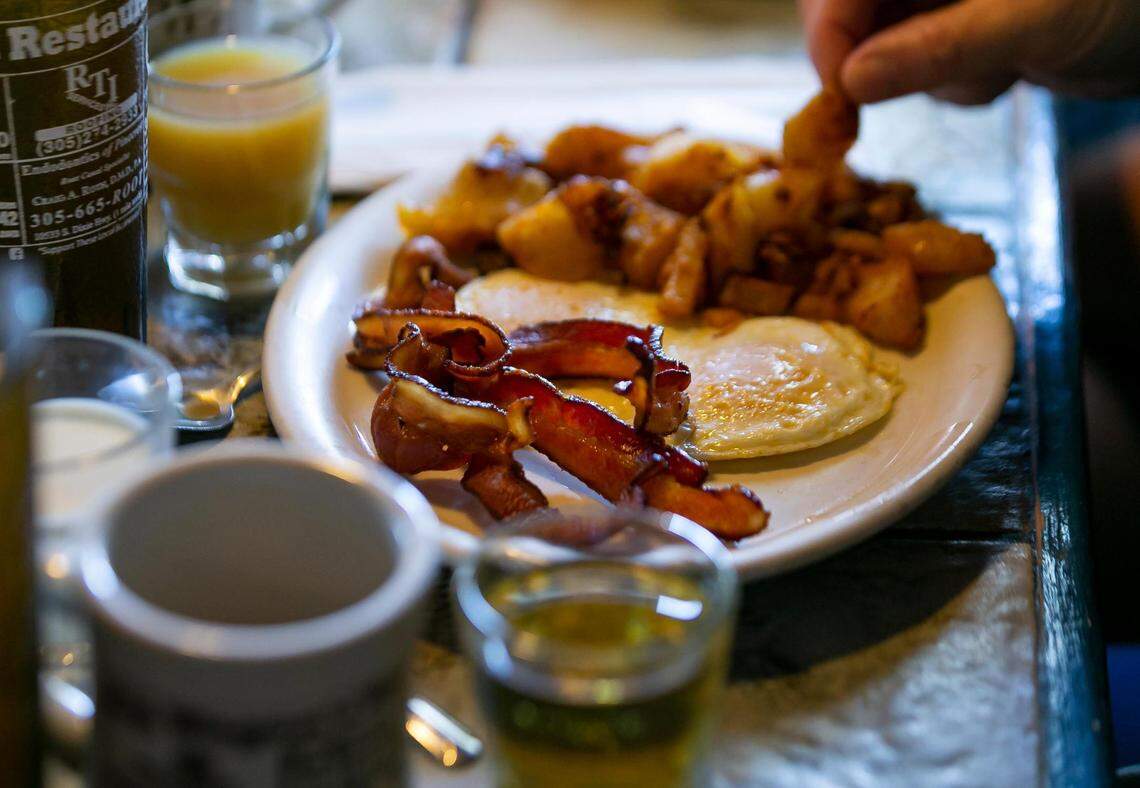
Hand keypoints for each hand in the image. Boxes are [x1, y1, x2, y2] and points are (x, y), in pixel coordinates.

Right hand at [799, 0, 1139, 103]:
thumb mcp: (1032, 20)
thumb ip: (939, 48)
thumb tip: (851, 83)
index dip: (831, 33)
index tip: (842, 93)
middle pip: (848, 10)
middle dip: (879, 55)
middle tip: (933, 80)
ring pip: (880, 45)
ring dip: (929, 75)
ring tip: (999, 65)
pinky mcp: (957, 23)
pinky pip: (919, 63)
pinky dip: (955, 82)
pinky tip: (1006, 68)